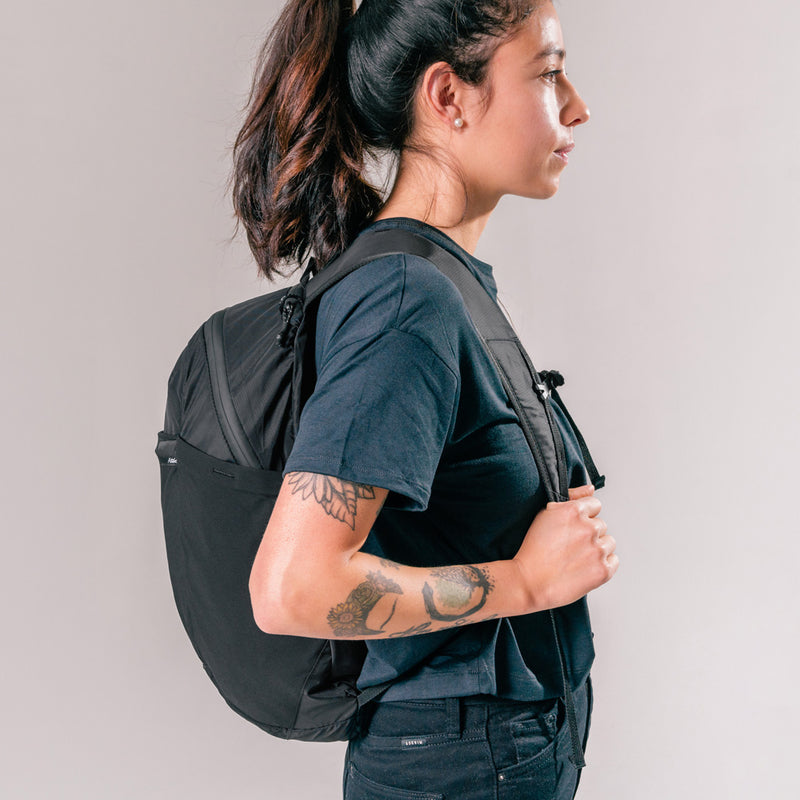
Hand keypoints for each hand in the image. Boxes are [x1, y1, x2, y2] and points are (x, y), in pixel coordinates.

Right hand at [513, 484, 618, 611]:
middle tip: (570, 546)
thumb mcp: (545, 515)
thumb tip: (591, 488)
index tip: (573, 528)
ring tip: (577, 558)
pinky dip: (603, 564)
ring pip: (608, 543)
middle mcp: (588, 528)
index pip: (594, 505)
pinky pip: (614, 561)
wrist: (528, 582)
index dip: (584, 516)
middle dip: (589, 534)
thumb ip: (571, 497)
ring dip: (597, 549)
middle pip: (601, 525)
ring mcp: (597, 549)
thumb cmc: (533, 551)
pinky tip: (586, 567)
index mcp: (573, 511)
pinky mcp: (603, 570)